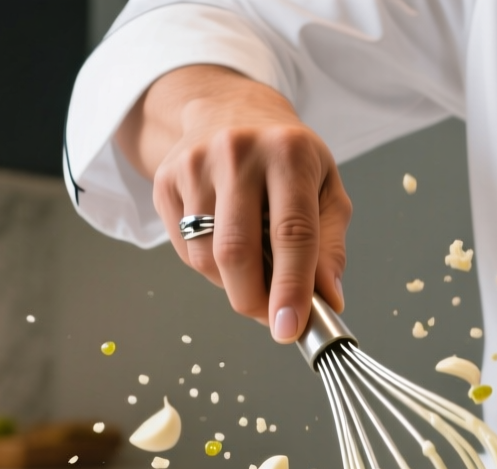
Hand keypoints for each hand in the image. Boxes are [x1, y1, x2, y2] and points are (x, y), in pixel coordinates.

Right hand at [117, 65, 350, 341]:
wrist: (228, 112)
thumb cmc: (287, 158)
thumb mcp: (326, 189)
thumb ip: (330, 246)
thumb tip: (329, 298)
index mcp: (289, 153)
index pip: (291, 233)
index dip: (291, 288)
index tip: (290, 329)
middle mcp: (238, 152)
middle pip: (238, 250)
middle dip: (254, 301)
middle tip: (272, 321)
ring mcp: (195, 165)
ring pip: (206, 256)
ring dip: (232, 286)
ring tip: (255, 277)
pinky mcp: (165, 180)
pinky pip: (185, 249)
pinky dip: (210, 268)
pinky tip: (228, 250)